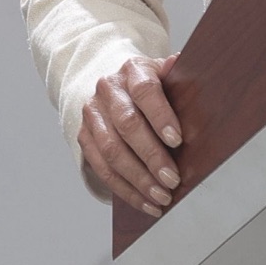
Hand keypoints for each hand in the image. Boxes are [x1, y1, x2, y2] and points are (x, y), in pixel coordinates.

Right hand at [80, 53, 183, 215]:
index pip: (145, 91)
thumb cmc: (153, 85)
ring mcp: (92, 114)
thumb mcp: (167, 75)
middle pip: (127, 125)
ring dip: (138, 179)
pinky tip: (145, 202)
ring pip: (112, 151)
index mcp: (132, 70)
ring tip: (161, 197)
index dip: (161, 116)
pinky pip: (103, 169)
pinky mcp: (84, 138)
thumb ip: (177, 75)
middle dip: (152, 156)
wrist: (118, 87)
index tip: (178, 140)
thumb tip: (180, 62)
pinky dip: (126, 190)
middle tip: (172, 180)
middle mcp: (108, 90)